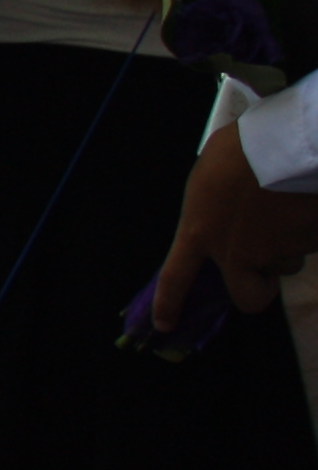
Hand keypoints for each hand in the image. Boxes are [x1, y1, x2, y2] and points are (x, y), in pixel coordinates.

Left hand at [153, 121, 317, 331]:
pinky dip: (312, 227)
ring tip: (289, 205)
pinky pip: (312, 242)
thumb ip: (211, 206)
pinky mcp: (310, 244)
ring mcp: (275, 252)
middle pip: (249, 297)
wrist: (286, 144)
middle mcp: (234, 251)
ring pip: (288, 262)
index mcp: (199, 231)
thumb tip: (223, 213)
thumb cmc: (241, 148)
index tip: (166, 325)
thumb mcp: (208, 176)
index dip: (169, 304)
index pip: (175, 277)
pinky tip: (307, 200)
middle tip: (266, 270)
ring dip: (290, 244)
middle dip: (260, 287)